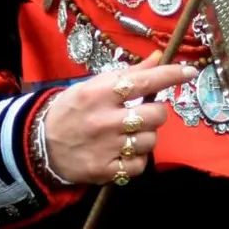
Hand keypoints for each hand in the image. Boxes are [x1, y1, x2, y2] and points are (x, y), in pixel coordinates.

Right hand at [42, 55, 193, 185]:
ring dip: (145, 136)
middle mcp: (104, 120)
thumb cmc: (70, 111)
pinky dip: (136, 158)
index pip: (143, 82)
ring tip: (128, 134)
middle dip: (155, 113)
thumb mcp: (91, 86)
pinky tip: (122, 152)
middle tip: (141, 113)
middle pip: (156, 115)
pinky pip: (140, 164)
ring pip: (151, 141)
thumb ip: (126, 74)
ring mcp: (106, 147)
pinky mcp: (107, 170)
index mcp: (98, 94)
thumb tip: (157, 58)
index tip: (189, 71)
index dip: (170, 75)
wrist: (40, 145)